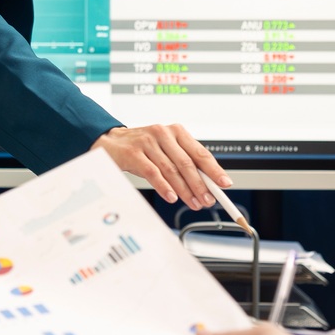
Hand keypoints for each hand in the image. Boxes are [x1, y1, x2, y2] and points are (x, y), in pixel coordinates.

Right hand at [90, 123, 228, 209]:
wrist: (110, 142)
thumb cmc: (141, 148)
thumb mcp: (165, 150)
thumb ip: (183, 163)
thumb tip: (206, 183)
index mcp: (176, 131)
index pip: (200, 152)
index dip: (214, 170)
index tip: (224, 183)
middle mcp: (164, 133)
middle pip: (187, 163)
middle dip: (200, 185)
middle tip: (208, 200)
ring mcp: (148, 142)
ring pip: (172, 170)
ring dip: (185, 190)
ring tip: (193, 203)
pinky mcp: (134, 153)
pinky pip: (154, 173)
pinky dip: (165, 187)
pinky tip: (172, 197)